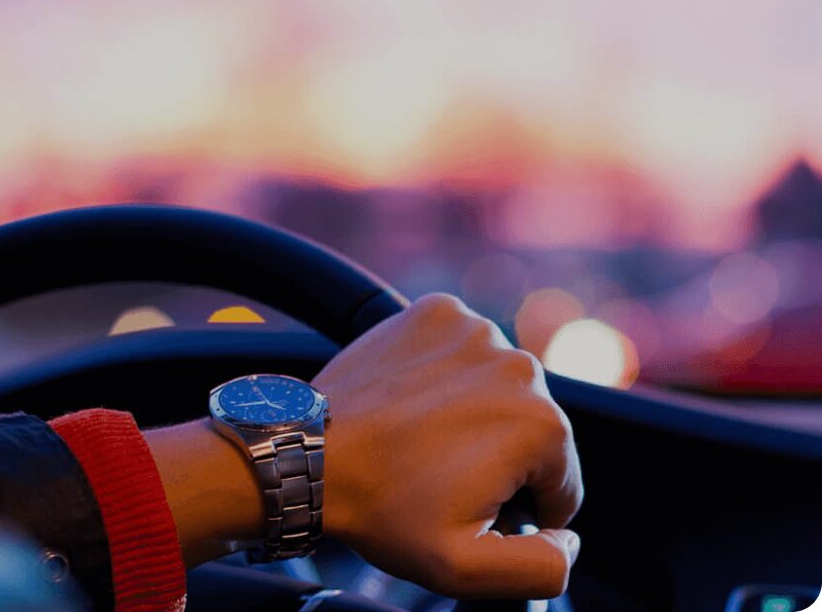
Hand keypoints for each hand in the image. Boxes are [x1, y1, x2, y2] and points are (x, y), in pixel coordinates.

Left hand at [315, 293, 583, 599]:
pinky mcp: (439, 312)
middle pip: (532, 429)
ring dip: (475, 410)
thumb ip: (542, 569)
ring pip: (498, 386)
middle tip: (440, 473)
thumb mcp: (466, 568)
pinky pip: (462, 348)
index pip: (560, 482)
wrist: (311, 453)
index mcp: (541, 425)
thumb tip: (569, 540)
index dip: (518, 507)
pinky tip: (415, 399)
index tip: (469, 504)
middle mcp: (520, 365)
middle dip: (498, 457)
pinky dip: (447, 370)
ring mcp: (476, 330)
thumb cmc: (382, 507)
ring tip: (423, 436)